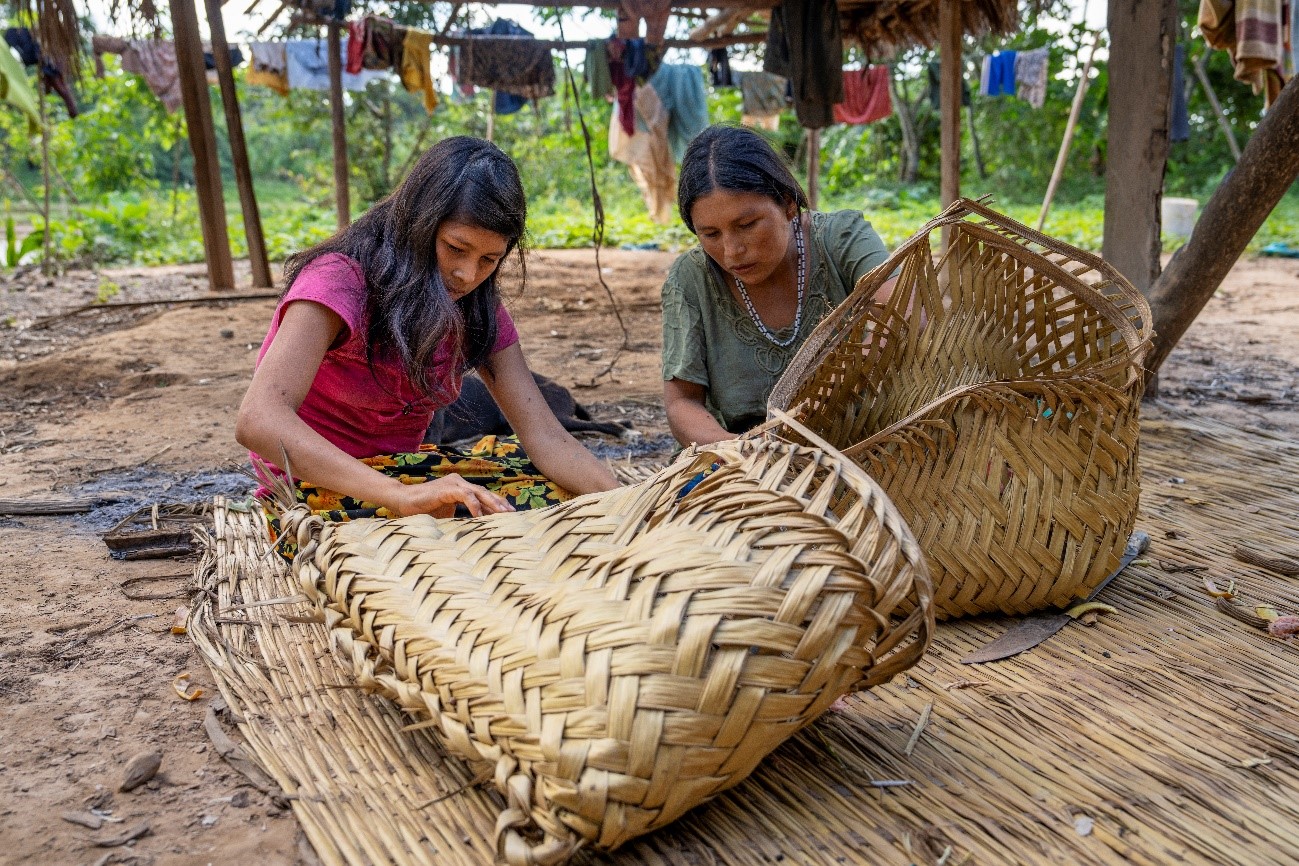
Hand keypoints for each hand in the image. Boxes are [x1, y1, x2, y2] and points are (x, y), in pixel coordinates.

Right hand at [387, 475, 514, 517]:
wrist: (404, 501)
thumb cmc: (424, 509)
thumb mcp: (448, 514)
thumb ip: (462, 516)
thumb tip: (476, 529)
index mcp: (462, 487)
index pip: (484, 495)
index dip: (498, 504)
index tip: (510, 515)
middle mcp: (460, 482)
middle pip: (485, 493)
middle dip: (500, 504)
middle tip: (513, 515)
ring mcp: (454, 483)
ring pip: (479, 493)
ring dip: (492, 505)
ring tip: (502, 515)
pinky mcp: (447, 488)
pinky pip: (465, 496)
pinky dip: (474, 506)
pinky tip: (480, 517)